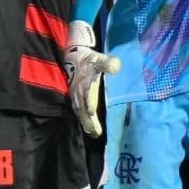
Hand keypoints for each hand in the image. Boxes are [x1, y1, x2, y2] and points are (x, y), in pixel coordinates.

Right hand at [64, 21, 119, 136]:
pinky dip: (82, 119)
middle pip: (83, 107)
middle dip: (88, 119)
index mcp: (85, 82)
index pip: (87, 94)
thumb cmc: (88, 59)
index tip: (92, 111)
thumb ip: (107, 63)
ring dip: (85, 122)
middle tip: (95, 131)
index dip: (89, 102)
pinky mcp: (74, 98)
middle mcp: (78, 91)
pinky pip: (77, 110)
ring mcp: (75, 95)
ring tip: (93, 133)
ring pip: (79, 111)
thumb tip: (116, 66)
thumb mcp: (97, 58)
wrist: (73, 56)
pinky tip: (88, 127)